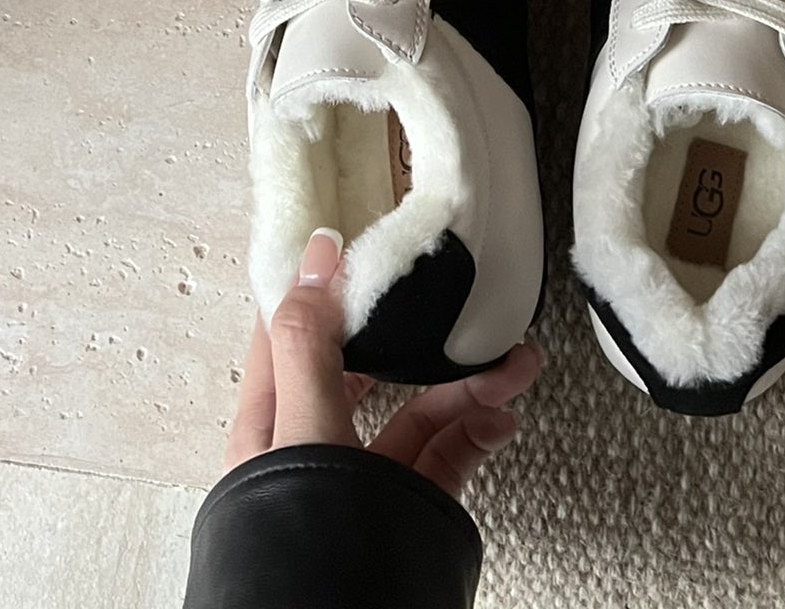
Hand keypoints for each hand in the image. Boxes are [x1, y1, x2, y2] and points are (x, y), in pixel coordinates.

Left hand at [225, 227, 542, 500]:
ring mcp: (362, 482)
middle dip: (418, 335)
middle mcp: (314, 448)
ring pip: (416, 412)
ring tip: (514, 368)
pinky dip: (476, 432)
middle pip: (368, 369)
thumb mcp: (301, 428)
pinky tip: (501, 417)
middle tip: (461, 307)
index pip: (293, 332)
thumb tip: (315, 254)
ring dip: (465, 384)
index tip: (367, 244)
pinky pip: (443, 457)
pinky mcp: (403, 511)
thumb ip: (312, 343)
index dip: (326, 283)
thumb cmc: (300, 541)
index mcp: (269, 423)